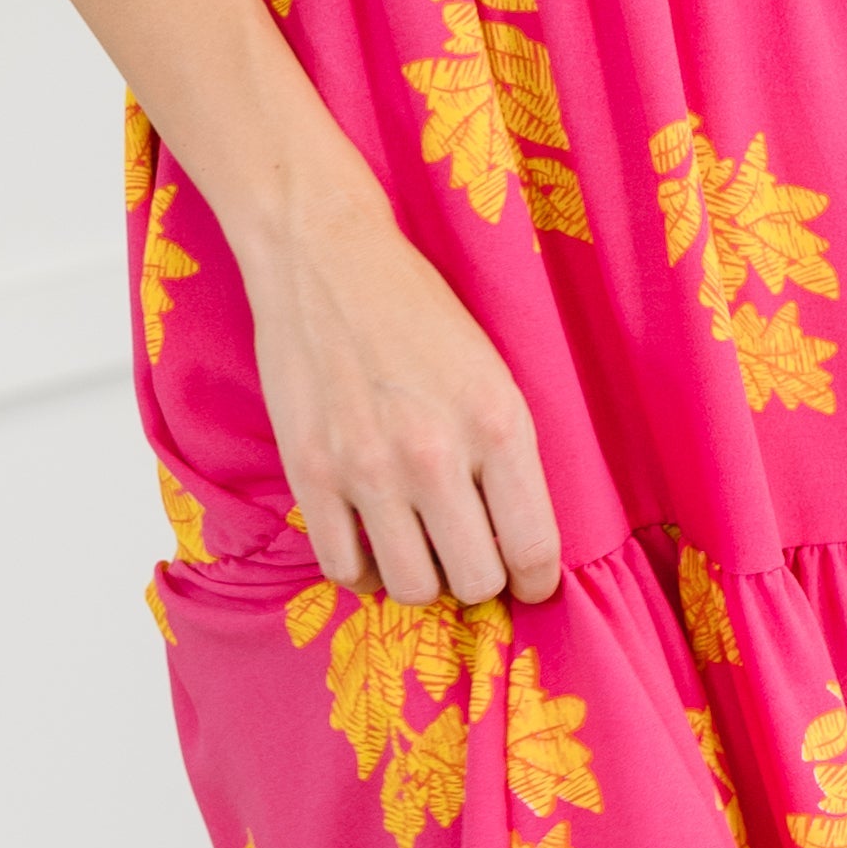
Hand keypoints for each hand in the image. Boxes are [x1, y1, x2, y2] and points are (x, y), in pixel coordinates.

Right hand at [240, 166, 560, 605]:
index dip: (536, 582)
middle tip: (467, 555)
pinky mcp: (309, 473)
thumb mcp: (493, 373)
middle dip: (478, 580)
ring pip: (410, 588)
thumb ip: (509, 457)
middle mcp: (435, 454)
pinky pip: (342, 568)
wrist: (325, 258)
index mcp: (497, 424)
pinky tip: (371, 545)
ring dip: (420, 580)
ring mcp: (367, 468)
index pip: (534, 549)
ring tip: (419, 550)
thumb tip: (517, 545)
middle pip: (474, 583)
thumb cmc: (418, 312)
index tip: (526, 580)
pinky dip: (362, 572)